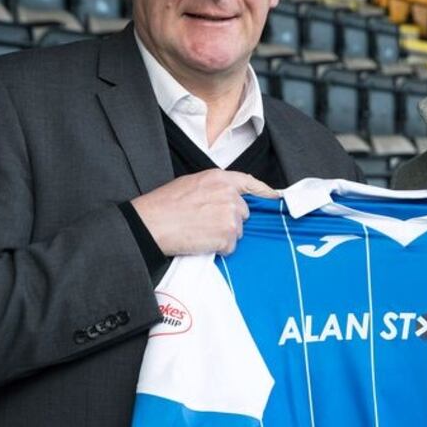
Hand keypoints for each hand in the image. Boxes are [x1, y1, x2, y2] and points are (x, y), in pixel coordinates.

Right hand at [131, 170, 277, 256]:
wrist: (151, 223)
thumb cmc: (164, 205)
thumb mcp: (191, 184)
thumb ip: (215, 188)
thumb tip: (227, 197)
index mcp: (220, 179)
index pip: (250, 183)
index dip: (264, 192)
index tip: (275, 198)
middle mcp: (230, 195)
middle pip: (243, 213)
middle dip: (230, 221)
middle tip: (206, 224)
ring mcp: (230, 215)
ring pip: (237, 231)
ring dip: (223, 236)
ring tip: (200, 232)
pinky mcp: (227, 235)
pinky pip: (230, 247)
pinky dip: (219, 249)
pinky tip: (201, 242)